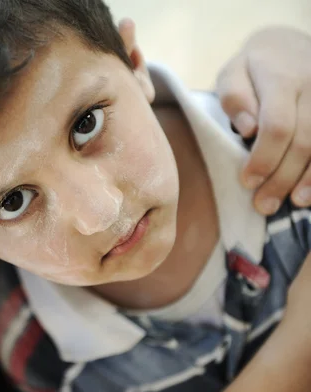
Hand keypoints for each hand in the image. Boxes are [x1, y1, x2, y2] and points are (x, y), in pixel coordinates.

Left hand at [216, 27, 310, 214]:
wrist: (292, 42)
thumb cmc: (255, 66)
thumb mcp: (233, 72)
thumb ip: (234, 97)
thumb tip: (247, 128)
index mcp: (282, 77)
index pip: (277, 125)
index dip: (264, 158)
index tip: (247, 181)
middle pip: (305, 140)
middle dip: (284, 177)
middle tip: (263, 204)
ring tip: (294, 202)